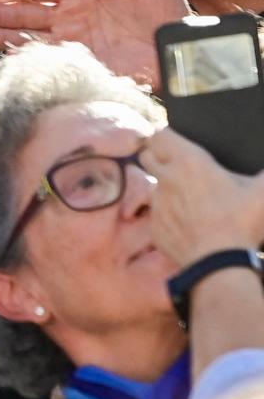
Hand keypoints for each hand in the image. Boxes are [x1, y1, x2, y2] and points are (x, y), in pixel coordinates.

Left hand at [143, 128, 263, 266]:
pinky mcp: (154, 225)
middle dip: (158, 156)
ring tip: (189, 198)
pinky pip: (156, 214)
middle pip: (147, 156)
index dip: (164, 136)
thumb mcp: (263, 194)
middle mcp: (166, 178)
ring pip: (152, 186)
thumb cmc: (241, 223)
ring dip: (164, 188)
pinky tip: (188, 223)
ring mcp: (157, 203)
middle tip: (178, 166)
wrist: (218, 263)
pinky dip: (168, 215)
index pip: (159, 135)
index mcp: (188, 162)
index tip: (175, 142)